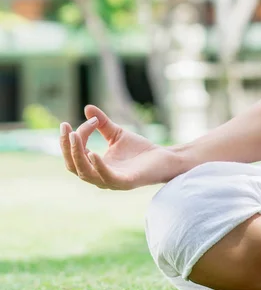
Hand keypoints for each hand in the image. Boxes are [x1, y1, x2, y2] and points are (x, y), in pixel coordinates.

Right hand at [60, 105, 183, 189]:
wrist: (164, 158)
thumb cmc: (140, 150)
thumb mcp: (116, 133)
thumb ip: (101, 123)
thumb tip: (87, 107)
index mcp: (95, 166)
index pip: (76, 153)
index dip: (76, 136)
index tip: (90, 119)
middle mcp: (99, 177)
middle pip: (73, 166)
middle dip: (67, 146)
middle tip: (66, 128)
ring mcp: (112, 181)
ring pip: (85, 173)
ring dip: (77, 155)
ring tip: (75, 136)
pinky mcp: (126, 182)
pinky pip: (106, 177)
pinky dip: (98, 166)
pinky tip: (93, 153)